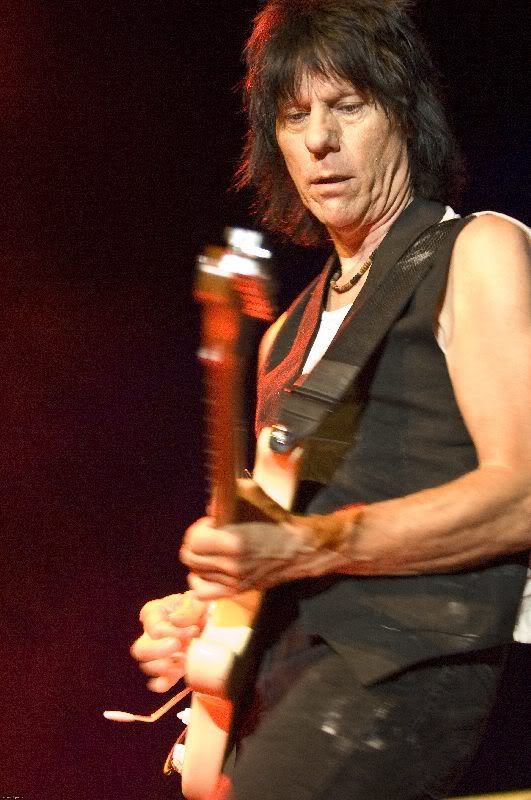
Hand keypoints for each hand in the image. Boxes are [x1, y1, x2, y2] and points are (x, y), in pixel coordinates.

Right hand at [130, 592, 206, 691]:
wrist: (212, 618)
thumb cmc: (200, 606)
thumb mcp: (197, 600)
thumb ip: (187, 608)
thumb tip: (175, 620)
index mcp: (153, 613)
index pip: (154, 629)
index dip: (173, 632)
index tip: (194, 630)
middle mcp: (149, 634)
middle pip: (140, 650)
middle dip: (160, 652)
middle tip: (180, 647)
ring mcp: (157, 654)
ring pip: (148, 666)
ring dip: (167, 666)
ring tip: (186, 659)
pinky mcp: (168, 669)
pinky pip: (158, 682)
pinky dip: (166, 682)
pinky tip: (178, 674)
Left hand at [179, 513, 358, 600]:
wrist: (299, 548)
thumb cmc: (276, 520)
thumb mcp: (253, 495)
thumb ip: (226, 496)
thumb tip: (208, 505)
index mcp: (234, 542)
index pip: (194, 541)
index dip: (197, 528)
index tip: (211, 523)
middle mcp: (231, 566)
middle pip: (190, 558)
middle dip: (194, 542)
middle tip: (208, 534)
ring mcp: (234, 582)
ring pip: (195, 573)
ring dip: (198, 559)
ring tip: (210, 550)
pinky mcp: (237, 591)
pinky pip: (203, 593)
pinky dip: (199, 581)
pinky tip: (207, 570)